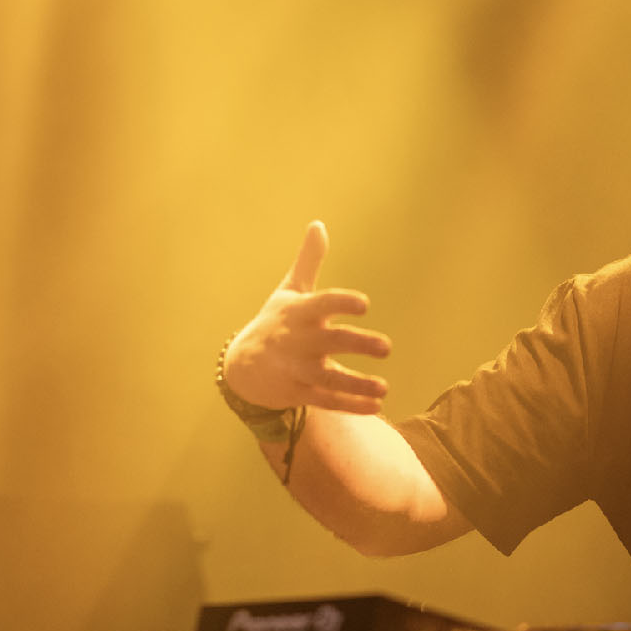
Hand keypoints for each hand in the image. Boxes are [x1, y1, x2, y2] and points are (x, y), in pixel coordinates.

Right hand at [223, 221, 392, 413]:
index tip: (364, 304)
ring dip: (356, 385)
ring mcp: (297, 369)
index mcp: (299, 312)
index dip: (342, 303)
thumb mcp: (289, 291)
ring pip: (329, 378)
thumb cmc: (275, 322)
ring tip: (384, 389)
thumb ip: (308, 261)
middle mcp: (298, 341)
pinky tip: (376, 405)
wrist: (243, 366)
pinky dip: (350, 405)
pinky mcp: (298, 393)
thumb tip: (318, 224)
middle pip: (330, 342)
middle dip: (358, 343)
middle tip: (387, 347)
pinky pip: (326, 401)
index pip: (322, 304)